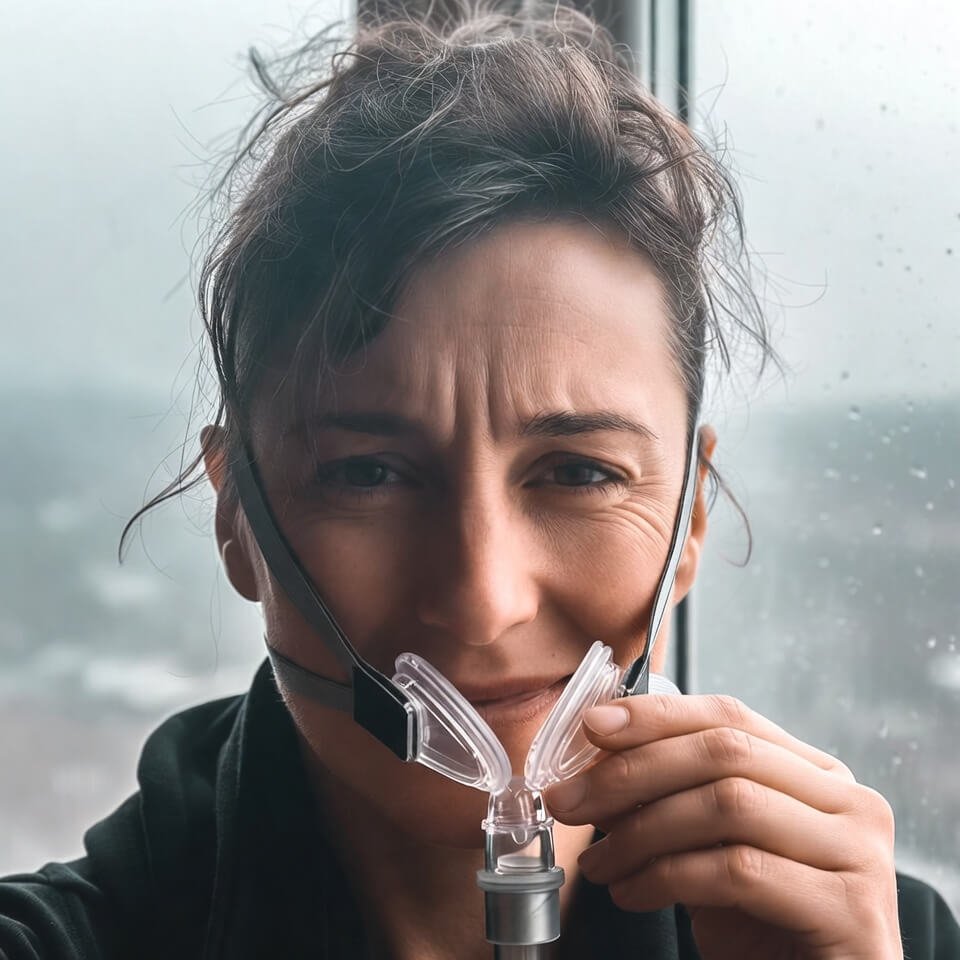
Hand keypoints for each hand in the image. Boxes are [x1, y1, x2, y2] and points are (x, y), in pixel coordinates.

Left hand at [544, 694, 901, 959]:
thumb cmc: (759, 930)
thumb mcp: (711, 848)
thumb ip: (675, 797)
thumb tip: (598, 754)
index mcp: (819, 774)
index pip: (730, 716)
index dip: (656, 715)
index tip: (591, 726)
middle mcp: (851, 801)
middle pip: (725, 753)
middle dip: (632, 771)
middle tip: (568, 800)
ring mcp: (861, 854)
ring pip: (729, 804)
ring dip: (642, 830)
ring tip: (599, 863)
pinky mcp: (852, 911)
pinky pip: (740, 870)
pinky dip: (669, 877)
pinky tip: (633, 894)